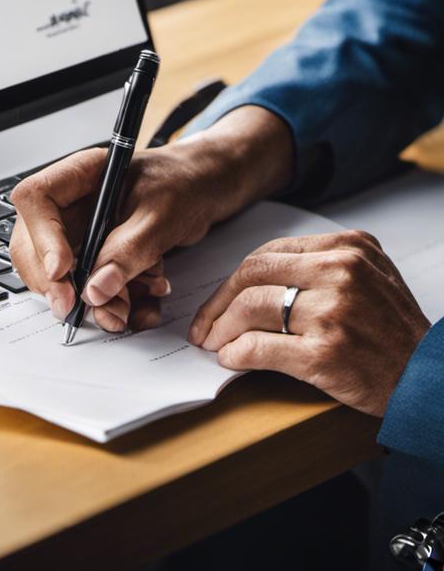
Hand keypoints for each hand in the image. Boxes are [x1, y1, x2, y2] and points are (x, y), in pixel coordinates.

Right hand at [9, 105, 294, 331]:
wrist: (208, 190)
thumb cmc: (186, 182)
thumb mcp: (162, 213)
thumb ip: (128, 250)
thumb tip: (96, 288)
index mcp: (78, 176)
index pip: (36, 201)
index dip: (41, 239)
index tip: (62, 272)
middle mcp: (70, 206)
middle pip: (34, 246)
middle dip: (56, 284)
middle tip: (76, 310)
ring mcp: (79, 233)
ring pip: (60, 276)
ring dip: (91, 302)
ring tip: (125, 314)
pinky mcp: (95, 257)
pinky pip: (89, 288)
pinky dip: (114, 304)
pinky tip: (142, 307)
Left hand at [189, 230, 430, 415]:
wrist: (429, 377)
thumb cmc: (392, 331)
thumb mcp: (367, 277)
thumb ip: (316, 267)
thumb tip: (248, 283)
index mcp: (347, 248)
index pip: (268, 255)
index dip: (233, 281)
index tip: (218, 301)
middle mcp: (340, 273)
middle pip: (251, 277)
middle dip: (217, 304)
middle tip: (204, 326)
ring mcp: (333, 312)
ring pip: (251, 309)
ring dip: (222, 330)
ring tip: (215, 344)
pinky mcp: (324, 354)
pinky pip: (259, 348)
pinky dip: (236, 354)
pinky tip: (232, 358)